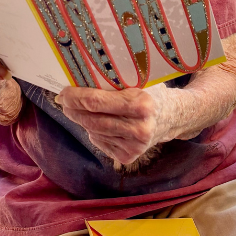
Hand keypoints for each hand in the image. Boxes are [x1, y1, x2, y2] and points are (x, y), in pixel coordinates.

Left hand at [56, 86, 174, 167]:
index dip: (75, 97)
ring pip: (93, 131)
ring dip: (82, 120)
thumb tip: (77, 78)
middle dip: (73, 109)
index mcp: (141, 104)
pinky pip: (100, 141)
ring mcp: (134, 146)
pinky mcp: (129, 157)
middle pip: (91, 119)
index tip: (63, 93)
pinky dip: (94, 131)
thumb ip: (113, 81)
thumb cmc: (149, 94)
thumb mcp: (138, 81)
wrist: (171, 117)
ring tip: (79, 110)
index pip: (96, 102)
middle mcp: (139, 128)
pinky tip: (99, 122)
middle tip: (64, 101)